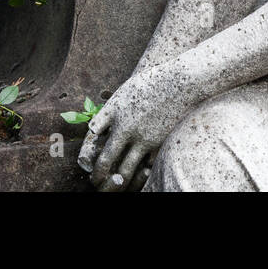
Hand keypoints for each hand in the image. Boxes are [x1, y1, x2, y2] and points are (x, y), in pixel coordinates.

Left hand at [77, 60, 204, 190]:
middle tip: (96, 182)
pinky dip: (141, 174)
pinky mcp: (159, 143)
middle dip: (100, 176)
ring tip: (116, 185)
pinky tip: (138, 177)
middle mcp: (127, 130)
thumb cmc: (148, 83)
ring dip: (119, 182)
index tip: (89, 164)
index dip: (91, 158)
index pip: (96, 143)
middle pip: (108, 161)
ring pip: (128, 169)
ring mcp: (144, 139)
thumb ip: (108, 114)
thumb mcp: (121, 94)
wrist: (178, 83)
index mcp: (116, 117)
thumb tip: (95, 130)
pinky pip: (147, 165)